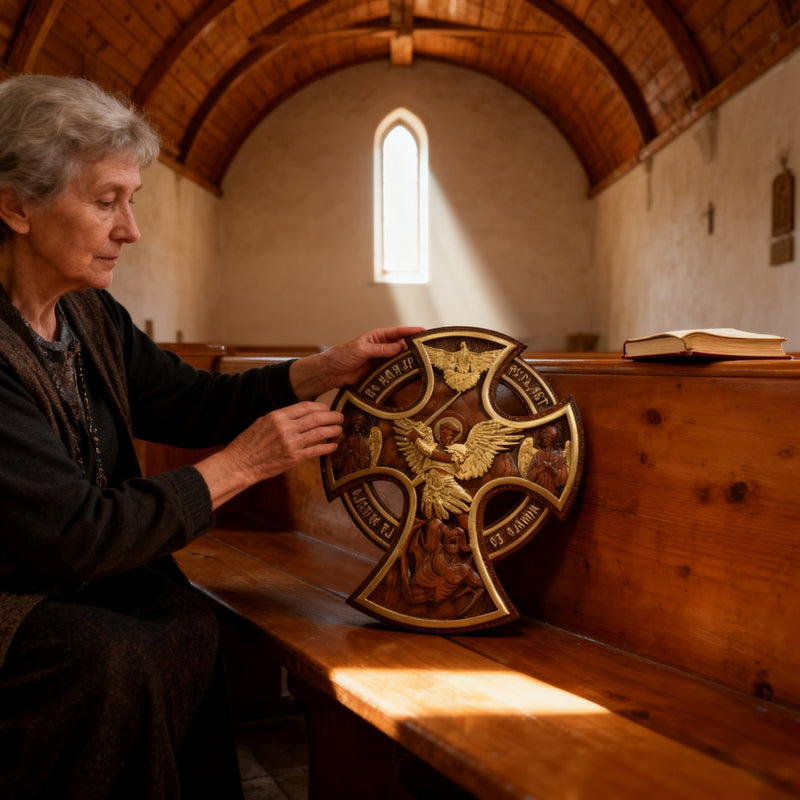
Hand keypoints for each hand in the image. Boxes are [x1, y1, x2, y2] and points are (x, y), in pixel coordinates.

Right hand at [195, 401, 343, 508]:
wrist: (240, 463)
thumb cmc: (249, 443)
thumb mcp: (263, 422)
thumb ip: (282, 418)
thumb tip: (301, 415)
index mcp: (277, 416)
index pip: (306, 407)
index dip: (320, 407)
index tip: (327, 408)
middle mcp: (286, 428)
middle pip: (316, 418)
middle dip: (331, 416)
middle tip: (340, 417)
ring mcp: (291, 443)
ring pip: (319, 433)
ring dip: (333, 430)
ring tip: (339, 429)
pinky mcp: (293, 458)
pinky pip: (315, 451)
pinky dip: (327, 447)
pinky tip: (333, 445)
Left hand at [290, 326, 423, 398]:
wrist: (331, 372)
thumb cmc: (342, 355)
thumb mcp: (362, 349)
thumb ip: (381, 349)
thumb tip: (400, 347)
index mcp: (377, 336)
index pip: (397, 332)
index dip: (411, 331)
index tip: (424, 331)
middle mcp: (381, 347)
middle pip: (401, 346)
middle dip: (414, 347)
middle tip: (429, 351)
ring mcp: (381, 360)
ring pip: (399, 360)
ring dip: (409, 362)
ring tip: (424, 365)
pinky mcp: (378, 373)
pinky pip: (392, 372)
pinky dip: (400, 374)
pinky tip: (410, 377)